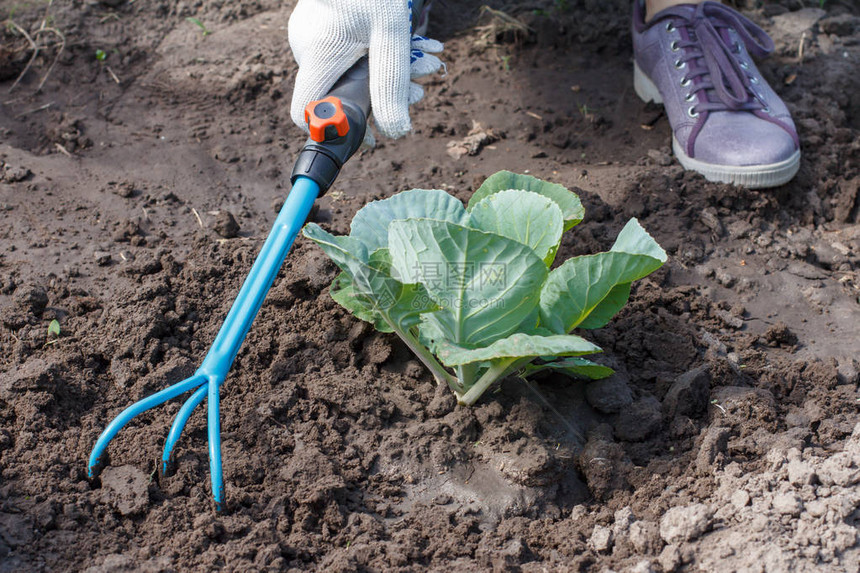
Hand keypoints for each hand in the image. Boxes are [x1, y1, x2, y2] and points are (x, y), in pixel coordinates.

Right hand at [288, 0, 443, 138]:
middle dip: (384, 98)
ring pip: (350, 72)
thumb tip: (395, 134)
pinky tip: (407, 45)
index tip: (365, 138)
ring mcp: (312, 34)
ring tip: (426, 61)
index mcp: (316, 55)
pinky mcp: (322, 25)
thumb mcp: (391, 36)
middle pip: (340, 93)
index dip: (332, 131)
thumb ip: (391, 85)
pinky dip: (378, 55)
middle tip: (421, 90)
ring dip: (389, 74)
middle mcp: (306, 47)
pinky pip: (349, 52)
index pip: (304, 113)